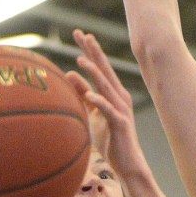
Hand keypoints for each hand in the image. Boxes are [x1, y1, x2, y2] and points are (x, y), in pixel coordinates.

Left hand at [70, 29, 146, 182]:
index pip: (99, 67)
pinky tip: (90, 96)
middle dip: (94, 52)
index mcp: (112, 92)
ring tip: (81, 60)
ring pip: (106, 87)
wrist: (126, 162)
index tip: (79, 34)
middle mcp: (118, 96)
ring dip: (94, 73)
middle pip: (104, 70)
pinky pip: (108, 111)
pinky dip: (99, 102)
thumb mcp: (91, 114)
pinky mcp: (120, 123)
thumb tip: (68, 74)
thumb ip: (82, 94)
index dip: (90, 50)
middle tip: (83, 34)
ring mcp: (120, 109)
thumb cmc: (109, 138)